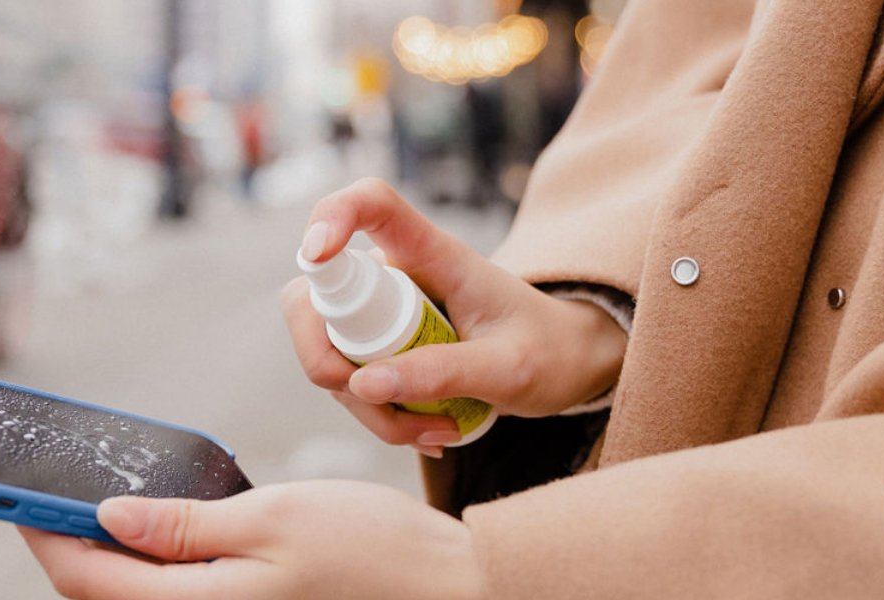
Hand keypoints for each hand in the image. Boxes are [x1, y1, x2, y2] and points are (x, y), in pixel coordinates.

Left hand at [21, 481, 484, 599]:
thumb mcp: (273, 517)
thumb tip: (110, 519)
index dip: (45, 538)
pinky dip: (152, 574)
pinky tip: (157, 538)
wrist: (449, 589)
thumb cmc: (374, 552)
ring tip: (94, 515)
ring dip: (109, 568)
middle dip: (69, 555)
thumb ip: (184, 525)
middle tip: (47, 502)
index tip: (17, 500)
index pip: (90, 582)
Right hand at [281, 179, 626, 455]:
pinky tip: (429, 431)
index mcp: (433, 252)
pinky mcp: (378, 346)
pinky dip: (378, 416)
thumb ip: (442, 371)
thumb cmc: (548, 350)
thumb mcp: (508, 367)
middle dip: (326, 359)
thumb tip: (361, 382)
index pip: (370, 204)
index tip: (317, 253)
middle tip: (378, 399)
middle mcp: (396, 274)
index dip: (331, 216)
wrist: (567, 364)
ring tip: (437, 431)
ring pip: (326, 352)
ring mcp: (380, 311)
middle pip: (315, 295)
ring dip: (366, 405)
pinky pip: (348, 382)